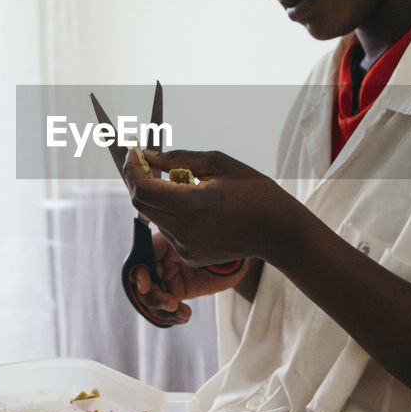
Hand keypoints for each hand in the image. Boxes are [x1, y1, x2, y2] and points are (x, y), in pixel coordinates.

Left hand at [122, 148, 301, 267]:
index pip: (142, 188)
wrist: (278, 230)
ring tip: (184, 185)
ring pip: (154, 218)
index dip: (132, 169)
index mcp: (191, 205)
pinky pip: (169, 232)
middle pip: (140, 205)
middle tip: (147, 164)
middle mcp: (184, 231)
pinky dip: (172, 216)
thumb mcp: (218, 163)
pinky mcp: (190, 258)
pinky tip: (196, 207)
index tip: (135, 153)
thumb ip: (178, 159)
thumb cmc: (253, 190)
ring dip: (158, 199)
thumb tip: (148, 156)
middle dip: (139, 182)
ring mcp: (186, 248)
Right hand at [130, 231, 252, 323]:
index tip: (146, 286)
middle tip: (171, 305)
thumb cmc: (227, 247)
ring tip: (182, 314)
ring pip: (151, 298)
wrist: (242, 260)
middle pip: (140, 282)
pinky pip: (164, 308)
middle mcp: (161, 259)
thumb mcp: (210, 247)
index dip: (138, 273)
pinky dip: (171, 316)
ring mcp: (168, 276)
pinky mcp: (176, 291)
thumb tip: (170, 249)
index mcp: (164, 242)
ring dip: (162, 311)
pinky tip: (185, 316)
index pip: (141, 256)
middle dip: (153, 298)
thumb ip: (189, 248)